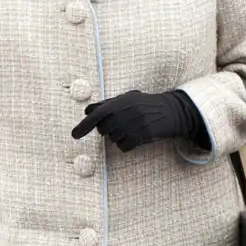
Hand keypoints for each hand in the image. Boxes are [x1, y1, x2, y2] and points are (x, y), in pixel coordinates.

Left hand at [71, 89, 201, 152]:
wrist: (172, 110)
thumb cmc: (145, 105)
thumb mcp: (127, 99)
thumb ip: (107, 104)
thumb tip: (87, 110)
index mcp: (120, 101)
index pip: (97, 114)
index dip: (84, 125)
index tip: (74, 135)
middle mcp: (127, 111)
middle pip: (103, 130)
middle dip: (107, 131)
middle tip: (120, 126)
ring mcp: (135, 122)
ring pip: (113, 140)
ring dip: (119, 138)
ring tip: (131, 130)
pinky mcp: (143, 134)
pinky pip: (124, 147)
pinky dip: (126, 146)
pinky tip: (135, 139)